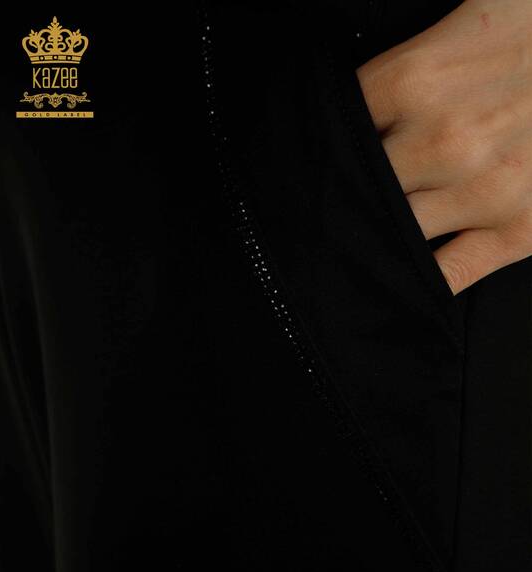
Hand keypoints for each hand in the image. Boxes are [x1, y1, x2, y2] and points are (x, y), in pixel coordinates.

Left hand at [355, 0, 531, 294]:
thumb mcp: (478, 10)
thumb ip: (416, 50)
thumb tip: (370, 91)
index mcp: (414, 78)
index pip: (338, 127)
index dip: (328, 147)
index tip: (320, 162)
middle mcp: (438, 139)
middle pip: (360, 187)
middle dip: (348, 196)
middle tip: (329, 210)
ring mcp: (478, 191)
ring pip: (394, 234)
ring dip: (376, 239)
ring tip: (362, 242)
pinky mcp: (515, 233)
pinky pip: (444, 275)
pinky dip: (417, 282)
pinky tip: (400, 280)